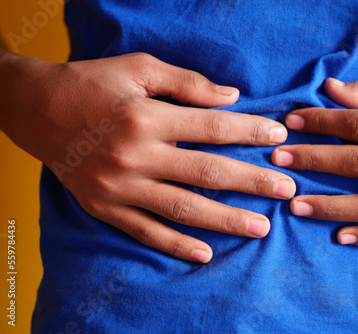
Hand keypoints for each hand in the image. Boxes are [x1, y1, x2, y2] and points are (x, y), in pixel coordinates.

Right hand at [0, 52, 295, 261]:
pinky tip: (205, 253)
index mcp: (147, 117)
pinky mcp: (105, 208)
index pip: (212, 127)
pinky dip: (175, 245)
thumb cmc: (92, 84)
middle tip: (286, 191)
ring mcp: (120, 187)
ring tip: (260, 228)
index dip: (249, 132)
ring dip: (225, 219)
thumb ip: (187, 83)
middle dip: (251, 183)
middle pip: (206, 172)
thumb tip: (232, 97)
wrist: (36, 110)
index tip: (279, 138)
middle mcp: (135, 155)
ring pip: (182, 208)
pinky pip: (145, 232)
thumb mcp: (138, 68)